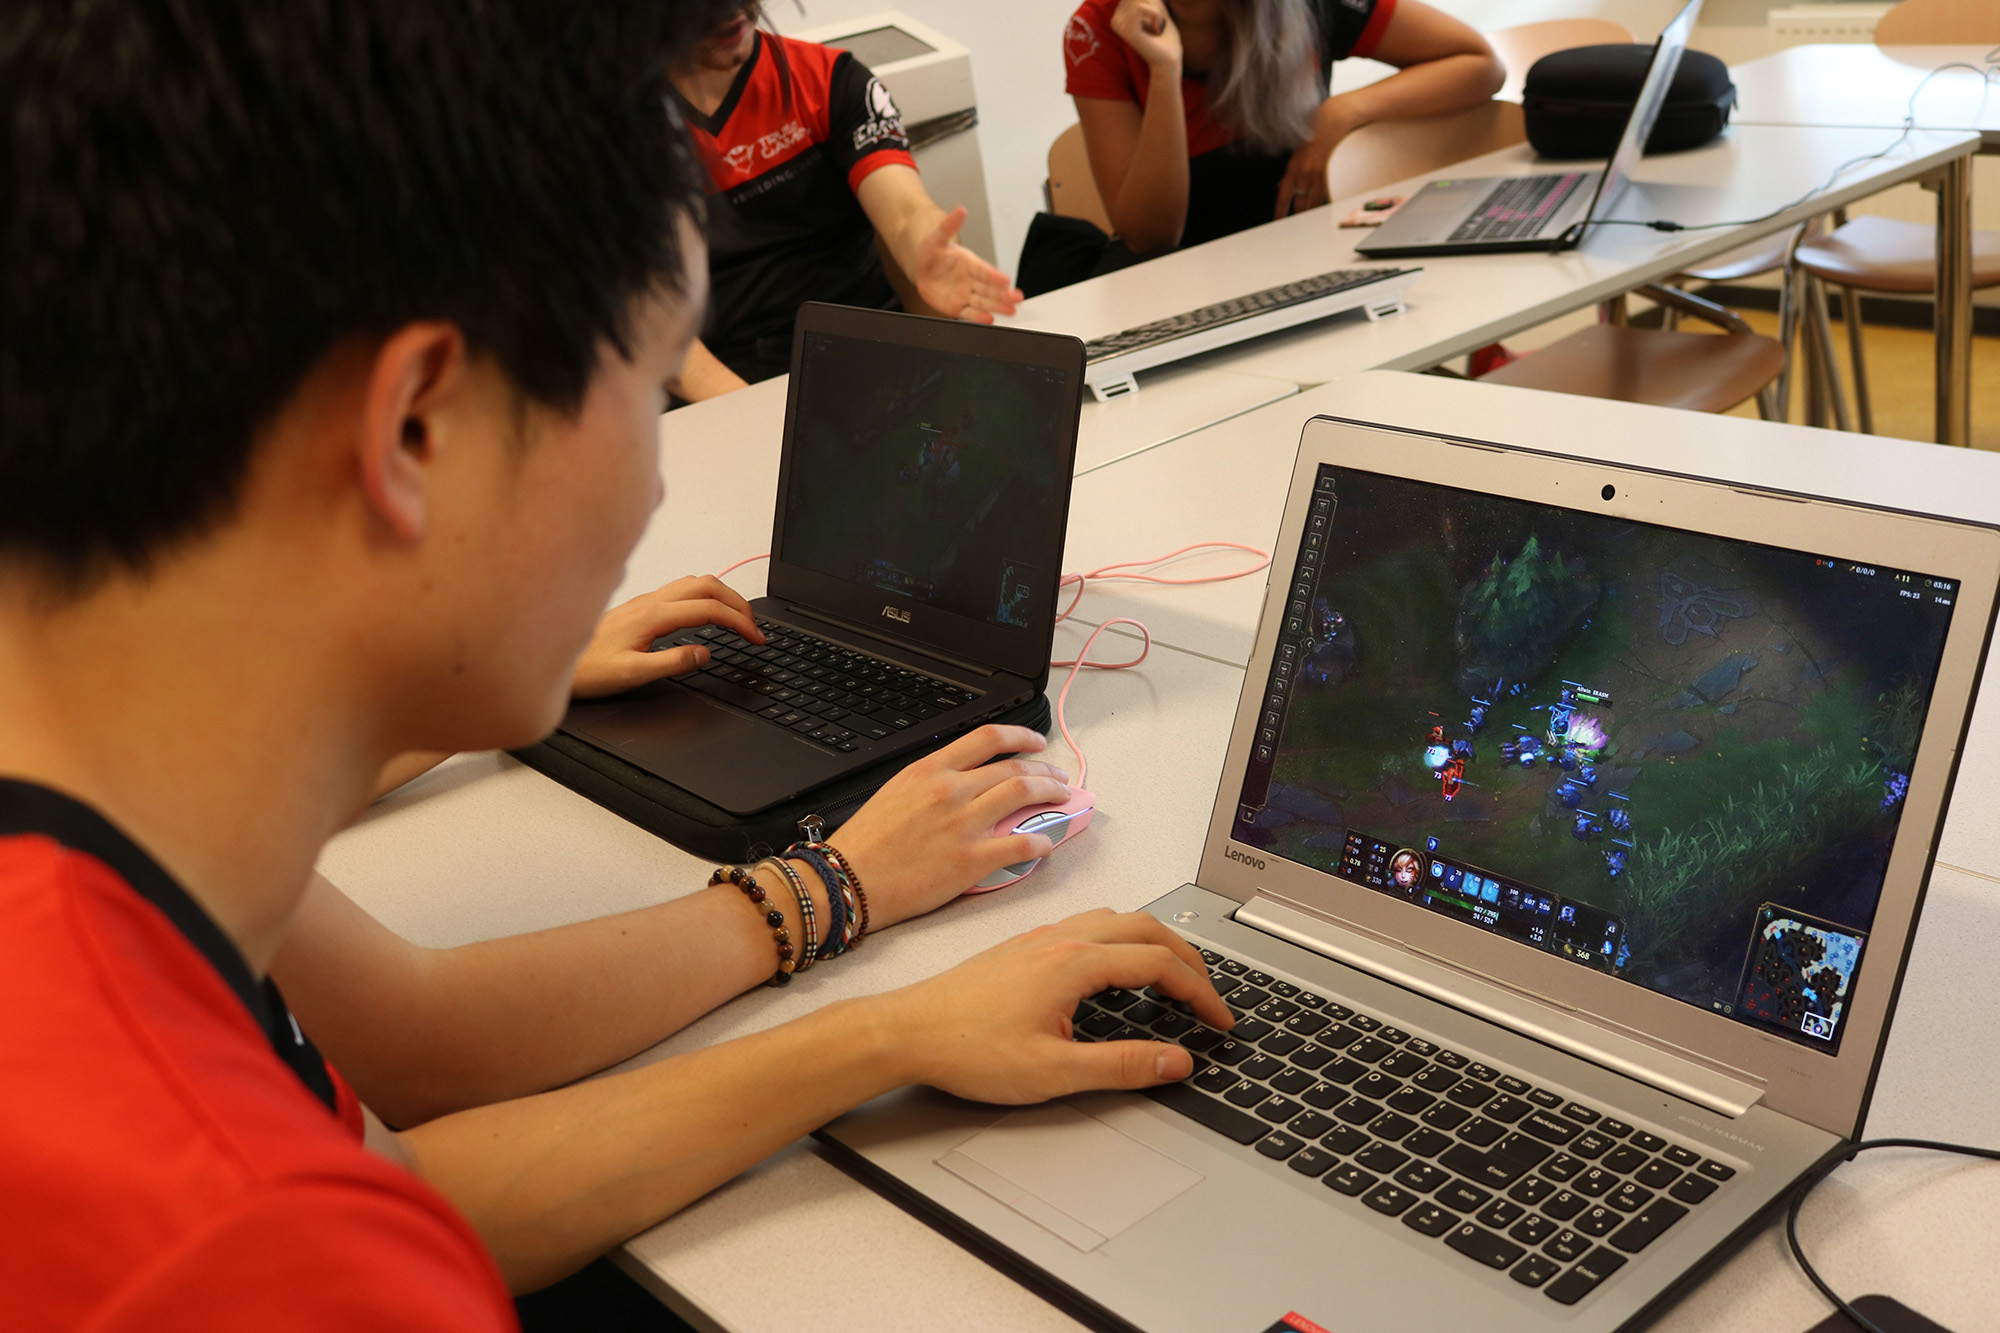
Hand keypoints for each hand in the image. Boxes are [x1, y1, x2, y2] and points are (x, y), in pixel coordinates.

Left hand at [570, 575, 764, 698]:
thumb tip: (704, 653)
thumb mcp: (631, 675)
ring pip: (696, 582)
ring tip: (739, 618)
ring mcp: (645, 600)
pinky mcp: (640, 605)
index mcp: (652, 616)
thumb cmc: (586, 670)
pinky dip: (707, 596)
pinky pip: (683, 589)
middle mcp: (650, 601)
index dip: (739, 622)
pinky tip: (708, 614)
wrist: (556, 664)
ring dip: (724, 595)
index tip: (756, 638)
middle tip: (756, 627)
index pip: (709, 609)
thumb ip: (671, 663)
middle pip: (708, 585)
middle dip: (739, 603)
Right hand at [830, 725, 1072, 929]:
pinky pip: (1021, 845)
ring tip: (1062, 799)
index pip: (988, 738)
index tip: (1037, 742)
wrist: (848, 880)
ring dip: (1051, 795)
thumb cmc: (866, 843)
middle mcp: (950, 790)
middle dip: (1046, 771)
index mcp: (930, 770)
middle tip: (1059, 778)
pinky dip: (1041, 842)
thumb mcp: (896, 792)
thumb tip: (966, 783)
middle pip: (1014, 767)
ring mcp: (963, 824)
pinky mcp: (971, 860)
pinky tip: (1046, 844)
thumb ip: (933, 782)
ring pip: (1024, 795)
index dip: (1022, 736)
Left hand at [880, 908, 1233, 1104]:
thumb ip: (1122, 1066)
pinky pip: (1091, 925)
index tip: (1220, 1018)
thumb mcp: (1054, 1072)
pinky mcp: (1025, 946)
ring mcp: (1041, 937)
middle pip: (1147, 928)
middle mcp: (1061, 938)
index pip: (1160, 964)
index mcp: (1074, 962)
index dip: (1200, 992)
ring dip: (1156, 942)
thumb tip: (1176, 1061)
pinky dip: (1123, 939)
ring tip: (1174, 976)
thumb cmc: (966, 1049)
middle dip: (1189, 958)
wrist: (907, 1031)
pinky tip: (1116, 968)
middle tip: (1211, 993)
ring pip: (1118, 920)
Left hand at [911, 207, 1022, 323]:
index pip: (984, 270)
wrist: (921, 267)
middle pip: (989, 288)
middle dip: (1004, 294)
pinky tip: (990, 319)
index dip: (994, 275)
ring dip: (998, 306)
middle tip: (1018, 298)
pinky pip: (968, 313)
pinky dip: (978, 317)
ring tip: (1012, 311)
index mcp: (969, 262)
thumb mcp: (937, 237)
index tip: (1006, 280)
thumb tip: (961, 210)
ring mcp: (964, 294)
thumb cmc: (932, 252)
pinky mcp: (956, 307)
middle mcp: (970, 279)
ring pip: (983, 302)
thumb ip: (949, 225)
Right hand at [1110, 0, 1180, 73]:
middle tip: (1158, 22)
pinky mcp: (1127, 31)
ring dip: (1156, 10)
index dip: (1151, 1)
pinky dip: (1155, 15)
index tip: (1156, 16)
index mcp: (1120, 14)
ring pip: (1139, 0)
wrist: (1170, 60)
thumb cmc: (1166, 37)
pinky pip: (1140, 7)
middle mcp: (1116, 20)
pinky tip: (1156, 29)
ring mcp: (1119, 26)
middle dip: (1153, 4)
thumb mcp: (1157, 8)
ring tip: (1157, 27)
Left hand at [1274, 101, 1354, 219]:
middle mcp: (1303, 173)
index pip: (1282, 196)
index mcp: (1292, 168)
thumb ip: (1288, 173)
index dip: (1280, 212)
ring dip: (1313, 215)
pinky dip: (1325, 205)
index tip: (1278, 222)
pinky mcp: (1331, 173)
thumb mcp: (1296, 153)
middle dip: (1298, 218)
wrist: (1332, 120)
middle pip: (1300, 204)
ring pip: (1314, 203)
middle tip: (1298, 230)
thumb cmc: (1314, 134)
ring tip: (1312, 227)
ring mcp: (1318, 174)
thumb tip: (1279, 186)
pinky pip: (1327, 195)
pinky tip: (1325, 213)